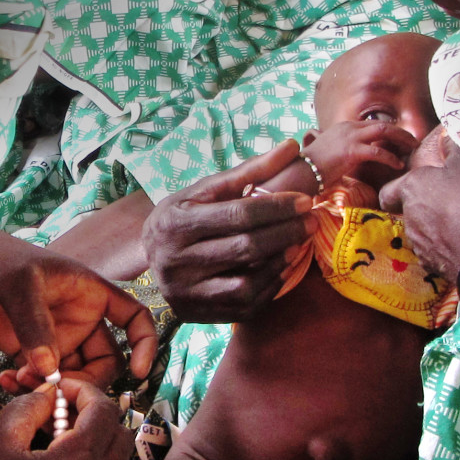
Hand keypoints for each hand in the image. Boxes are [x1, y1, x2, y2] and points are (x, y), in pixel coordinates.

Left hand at [0, 224, 156, 389]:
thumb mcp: (18, 285)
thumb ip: (35, 326)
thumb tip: (51, 370)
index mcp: (90, 293)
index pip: (134, 318)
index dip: (144, 344)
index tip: (139, 372)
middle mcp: (79, 318)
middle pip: (104, 361)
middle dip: (87, 380)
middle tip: (59, 391)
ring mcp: (55, 337)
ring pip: (72, 375)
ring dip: (53, 388)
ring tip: (22, 383)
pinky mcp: (29, 351)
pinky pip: (42, 379)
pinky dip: (29, 387)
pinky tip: (8, 382)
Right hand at [141, 140, 315, 321]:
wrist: (148, 256)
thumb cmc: (182, 216)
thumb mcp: (204, 190)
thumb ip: (248, 171)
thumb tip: (291, 146)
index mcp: (175, 223)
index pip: (236, 214)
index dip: (275, 207)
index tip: (304, 199)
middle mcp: (176, 261)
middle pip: (244, 248)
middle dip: (285, 233)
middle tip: (311, 220)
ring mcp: (186, 292)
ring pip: (246, 283)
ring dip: (279, 262)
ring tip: (298, 244)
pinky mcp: (198, 314)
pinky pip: (244, 305)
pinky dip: (269, 286)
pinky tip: (282, 267)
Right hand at [300, 120, 419, 190]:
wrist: (302, 171)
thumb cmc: (313, 166)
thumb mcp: (330, 152)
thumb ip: (344, 150)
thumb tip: (352, 160)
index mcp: (344, 127)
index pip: (373, 125)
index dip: (390, 132)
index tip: (401, 140)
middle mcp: (349, 128)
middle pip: (383, 124)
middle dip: (402, 132)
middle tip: (414, 142)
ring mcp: (350, 137)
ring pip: (384, 131)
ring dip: (402, 139)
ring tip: (412, 149)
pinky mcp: (351, 151)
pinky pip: (378, 152)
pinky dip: (391, 158)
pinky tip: (398, 165)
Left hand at [379, 143, 459, 281]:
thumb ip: (453, 151)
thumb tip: (445, 140)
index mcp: (412, 189)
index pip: (388, 192)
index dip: (396, 191)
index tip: (410, 190)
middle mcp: (408, 216)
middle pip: (407, 211)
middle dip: (423, 208)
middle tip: (448, 204)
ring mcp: (417, 242)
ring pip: (419, 231)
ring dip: (434, 227)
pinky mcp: (429, 263)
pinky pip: (433, 251)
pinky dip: (443, 246)